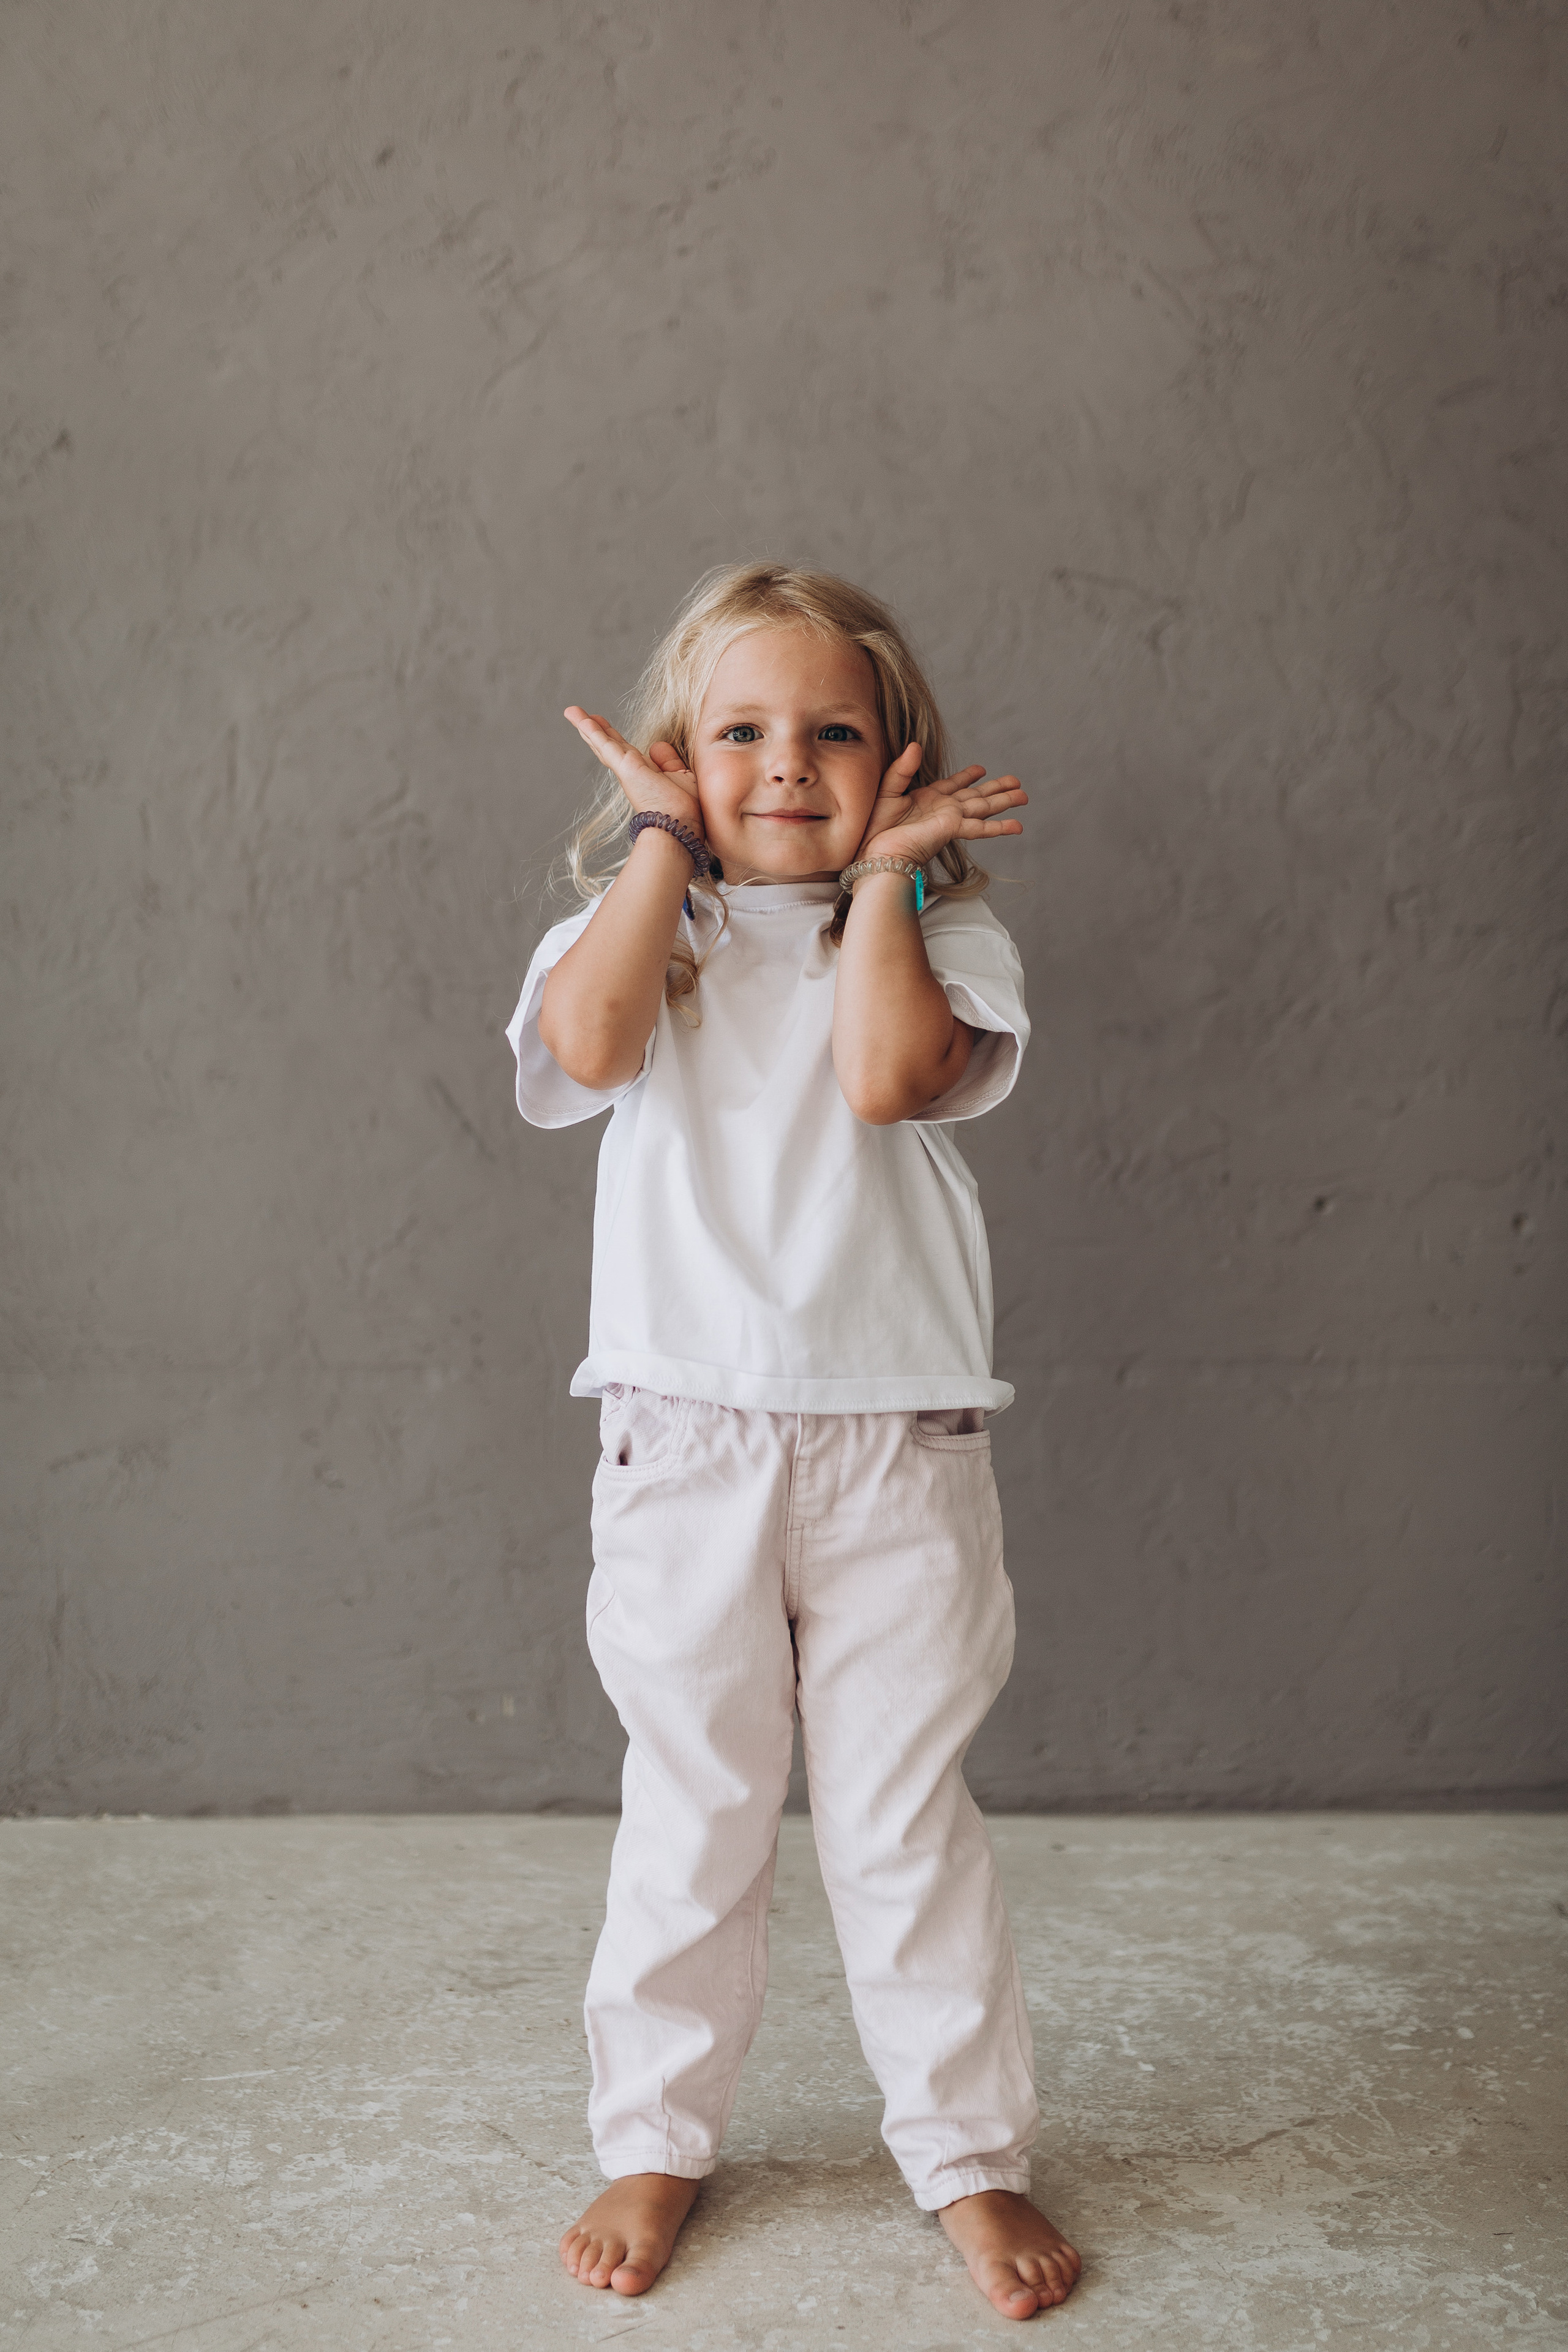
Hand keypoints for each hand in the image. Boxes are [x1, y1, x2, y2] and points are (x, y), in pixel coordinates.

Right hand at [564, 707, 704, 831]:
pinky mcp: (626, 767)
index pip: (625, 751)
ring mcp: (626, 770)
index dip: (613, 737)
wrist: (680, 827)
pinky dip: (593, 731)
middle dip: (595, 730)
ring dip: (587, 727)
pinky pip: (606, 745)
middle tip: (581, 716)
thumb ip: (669, 761)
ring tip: (572, 712)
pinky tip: (583, 720)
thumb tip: (656, 745)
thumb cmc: (685, 809)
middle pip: (609, 746)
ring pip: (603, 743)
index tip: (603, 725)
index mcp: (644, 773)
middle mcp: (632, 771)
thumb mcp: (682, 776)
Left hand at [854, 743, 1026, 868]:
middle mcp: (943, 810)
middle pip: (976, 796)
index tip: (981, 769)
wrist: (874, 854)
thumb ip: (902, 769)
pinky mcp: (951, 829)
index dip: (967, 776)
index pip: (953, 785)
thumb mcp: (887, 790)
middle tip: (1017, 782)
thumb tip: (915, 745)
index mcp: (928, 800)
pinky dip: (1000, 827)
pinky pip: (980, 827)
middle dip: (997, 789)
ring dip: (1004, 802)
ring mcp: (950, 820)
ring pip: (984, 808)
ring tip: (1024, 796)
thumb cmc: (874, 829)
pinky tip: (1018, 826)